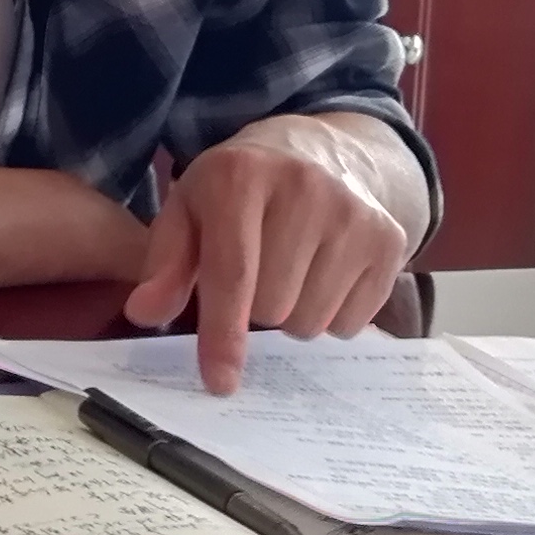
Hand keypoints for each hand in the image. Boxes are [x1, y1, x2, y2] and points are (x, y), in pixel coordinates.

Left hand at [122, 116, 422, 392]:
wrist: (320, 151)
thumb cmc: (240, 191)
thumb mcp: (189, 211)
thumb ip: (164, 264)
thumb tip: (144, 313)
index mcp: (241, 177)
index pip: (233, 274)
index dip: (223, 336)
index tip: (219, 383)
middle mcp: (305, 188)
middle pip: (273, 308)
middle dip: (254, 312)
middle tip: (255, 276)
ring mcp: (355, 213)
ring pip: (312, 321)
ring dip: (292, 316)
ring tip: (288, 272)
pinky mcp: (390, 239)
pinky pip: (352, 322)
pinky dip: (330, 315)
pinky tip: (322, 275)